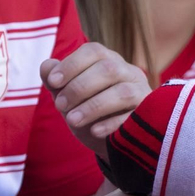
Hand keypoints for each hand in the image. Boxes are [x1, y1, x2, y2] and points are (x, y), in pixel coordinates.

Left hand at [42, 42, 151, 157]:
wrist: (110, 144)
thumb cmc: (89, 113)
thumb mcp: (69, 98)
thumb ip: (56, 81)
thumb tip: (46, 66)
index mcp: (109, 61)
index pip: (94, 51)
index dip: (72, 64)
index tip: (53, 82)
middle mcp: (128, 73)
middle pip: (108, 69)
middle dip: (79, 87)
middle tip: (59, 105)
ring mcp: (142, 94)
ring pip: (122, 92)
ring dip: (93, 106)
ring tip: (71, 120)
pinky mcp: (148, 117)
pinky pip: (133, 117)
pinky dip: (111, 123)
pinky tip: (94, 131)